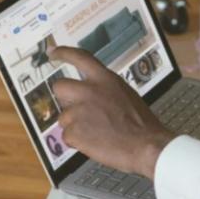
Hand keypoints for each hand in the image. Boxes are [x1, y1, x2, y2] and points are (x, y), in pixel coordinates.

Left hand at [48, 48, 173, 178]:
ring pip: (64, 117)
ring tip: (96, 133)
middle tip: (75, 109)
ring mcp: (79, 112)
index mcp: (104, 79)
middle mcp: (89, 91)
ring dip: (75, 126)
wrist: (147, 146)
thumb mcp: (125, 94)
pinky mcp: (75, 132)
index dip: (63, 53)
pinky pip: (67, 137)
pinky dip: (78, 142)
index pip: (79, 57)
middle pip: (60, 87)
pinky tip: (95, 143)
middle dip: (64, 99)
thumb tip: (91, 94)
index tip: (52, 52)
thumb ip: (105, 90)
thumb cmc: (142, 124)